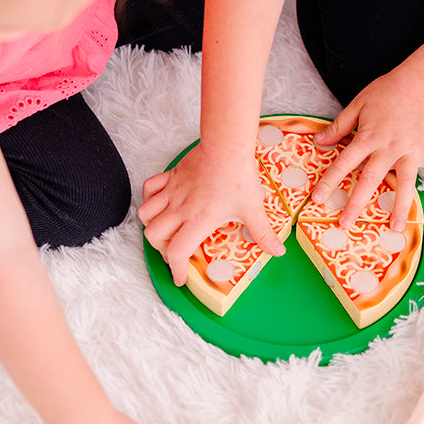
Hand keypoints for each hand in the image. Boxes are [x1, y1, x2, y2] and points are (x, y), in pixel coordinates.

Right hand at [138, 140, 284, 285]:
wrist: (227, 146)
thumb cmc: (238, 175)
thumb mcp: (253, 209)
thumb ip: (263, 233)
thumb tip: (277, 251)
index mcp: (198, 220)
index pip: (177, 252)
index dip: (176, 270)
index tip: (180, 278)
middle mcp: (180, 208)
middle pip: (154, 236)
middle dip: (161, 250)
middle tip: (175, 252)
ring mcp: (173, 191)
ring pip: (146, 214)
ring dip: (152, 225)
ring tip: (165, 231)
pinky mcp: (171, 176)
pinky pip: (148, 188)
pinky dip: (149, 199)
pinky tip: (160, 203)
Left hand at [311, 69, 423, 228]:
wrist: (420, 81)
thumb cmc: (387, 91)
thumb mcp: (357, 104)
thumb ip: (339, 126)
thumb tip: (319, 141)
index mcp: (368, 138)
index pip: (344, 163)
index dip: (329, 181)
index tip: (317, 199)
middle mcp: (388, 149)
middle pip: (369, 180)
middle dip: (356, 203)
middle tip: (346, 224)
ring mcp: (411, 152)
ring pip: (404, 184)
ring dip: (399, 207)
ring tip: (395, 228)